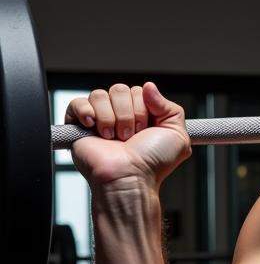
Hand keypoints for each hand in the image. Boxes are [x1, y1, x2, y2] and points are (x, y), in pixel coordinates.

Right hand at [66, 82, 190, 188]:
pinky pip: (78, 102)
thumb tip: (149, 86)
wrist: (130, 177)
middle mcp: (121, 116)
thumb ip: (170, 107)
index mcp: (143, 115)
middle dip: (128, 114)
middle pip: (120, 90)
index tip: (146, 130)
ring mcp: (100, 119)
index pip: (139, 91)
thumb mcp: (177, 135)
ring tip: (114, 138)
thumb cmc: (153, 163)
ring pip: (100, 95)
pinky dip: (86, 112)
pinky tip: (93, 127)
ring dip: (111, 118)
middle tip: (130, 136)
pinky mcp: (79, 125)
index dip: (144, 109)